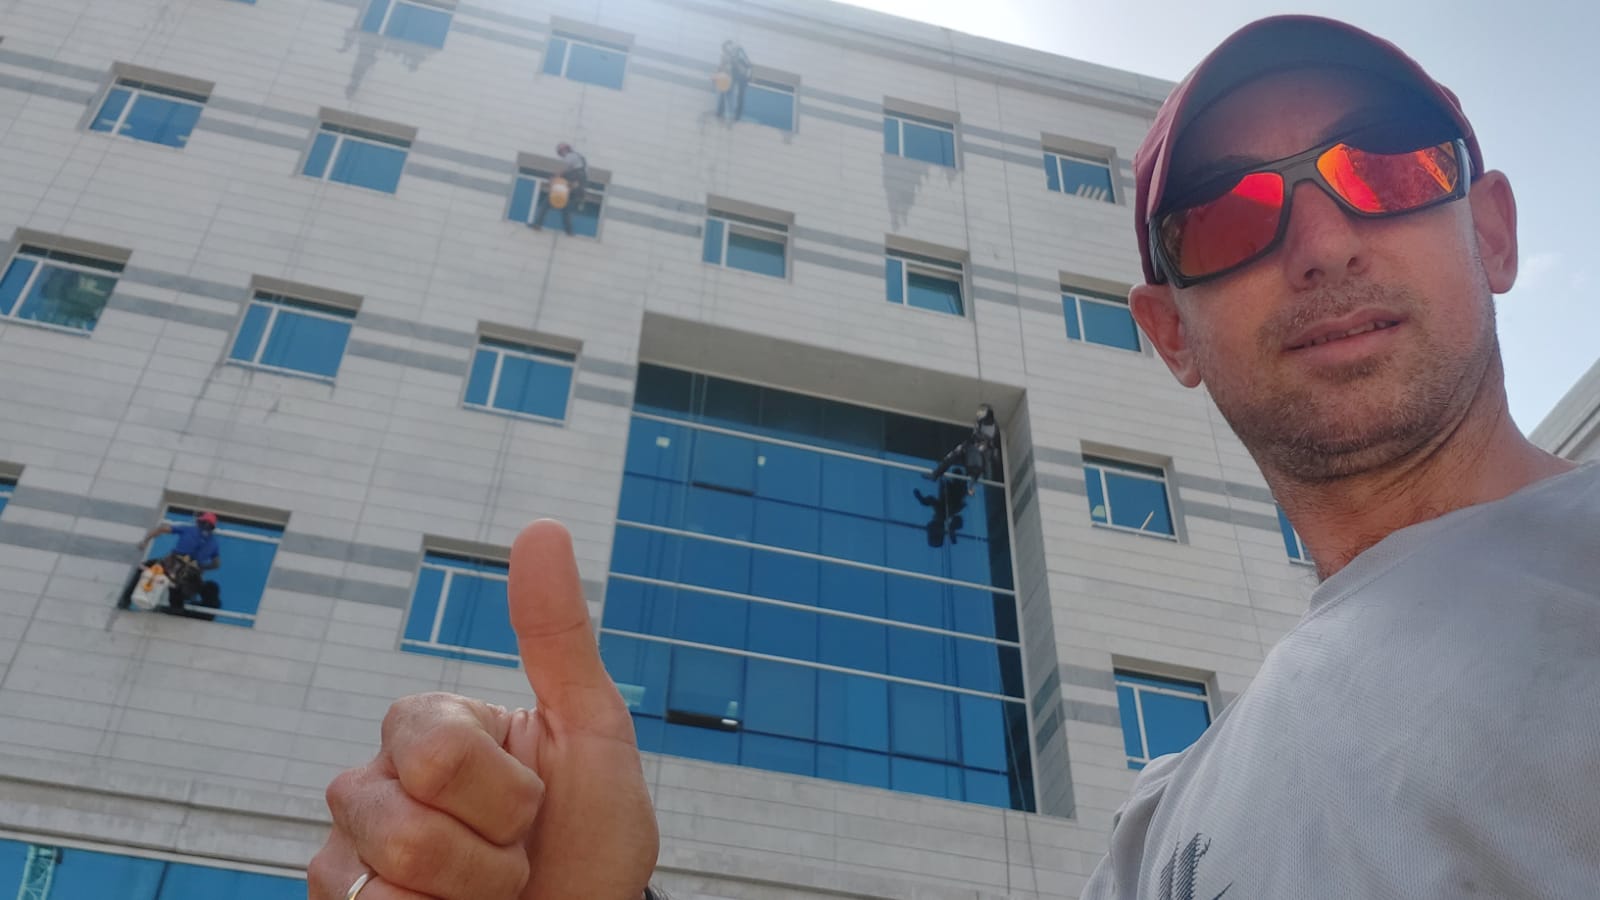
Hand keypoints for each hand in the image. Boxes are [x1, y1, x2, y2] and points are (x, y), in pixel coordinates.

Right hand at [309, 521, 658, 899]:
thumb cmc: (590, 841)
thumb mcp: (592, 733)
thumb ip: (557, 635)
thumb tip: (543, 527)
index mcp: (433, 728)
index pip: (438, 752)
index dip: (507, 796)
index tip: (536, 804)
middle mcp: (377, 783)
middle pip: (400, 821)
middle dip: (488, 856)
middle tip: (513, 859)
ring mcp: (349, 853)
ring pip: (382, 877)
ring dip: (466, 899)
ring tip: (484, 897)